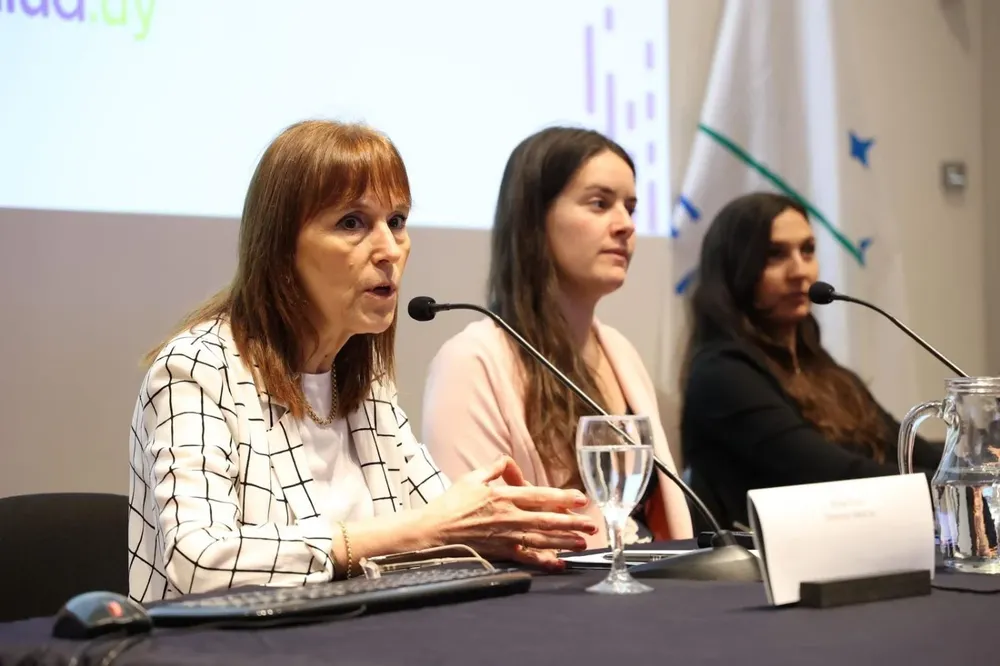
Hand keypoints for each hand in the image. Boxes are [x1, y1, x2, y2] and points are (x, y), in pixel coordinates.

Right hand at [420, 456, 598, 570]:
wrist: (434, 531)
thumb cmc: (451, 504)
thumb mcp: (472, 478)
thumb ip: (493, 469)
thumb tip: (507, 460)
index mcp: (503, 496)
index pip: (539, 495)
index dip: (562, 497)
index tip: (581, 499)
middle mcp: (509, 517)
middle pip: (547, 519)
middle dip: (572, 522)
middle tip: (591, 525)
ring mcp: (506, 536)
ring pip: (542, 538)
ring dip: (564, 541)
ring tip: (582, 543)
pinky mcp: (501, 552)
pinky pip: (527, 558)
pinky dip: (544, 561)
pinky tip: (559, 564)